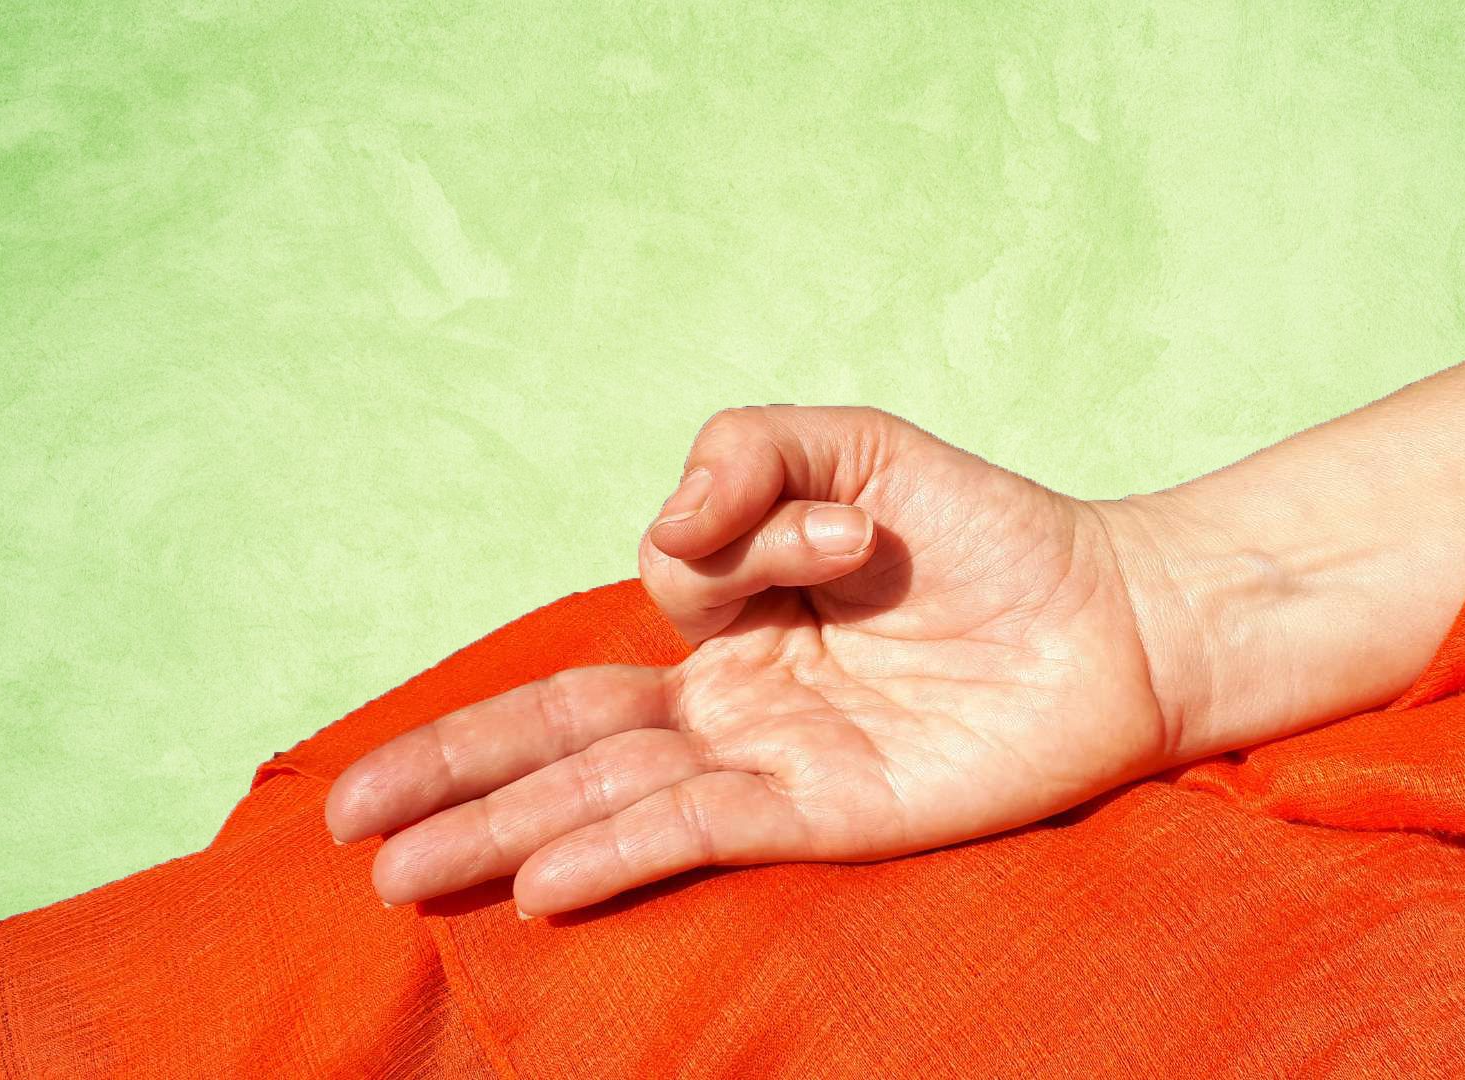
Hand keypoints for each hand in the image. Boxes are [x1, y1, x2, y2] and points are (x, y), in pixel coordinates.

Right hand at [324, 405, 1209, 917]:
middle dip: (452, 771)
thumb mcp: (860, 445)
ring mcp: (774, 761)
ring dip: (498, 831)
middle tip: (347, 815)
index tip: (856, 533)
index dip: (726, 540)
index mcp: (743, 612)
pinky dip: (615, 851)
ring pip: (605, 797)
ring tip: (395, 871)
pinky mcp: (826, 813)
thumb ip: (750, 450)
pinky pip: (699, 833)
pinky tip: (534, 880)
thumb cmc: (995, 532)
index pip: (659, 585)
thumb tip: (669, 527)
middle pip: (564, 736)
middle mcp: (740, 697)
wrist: (1117, 617)